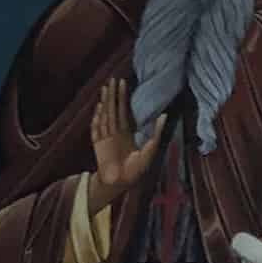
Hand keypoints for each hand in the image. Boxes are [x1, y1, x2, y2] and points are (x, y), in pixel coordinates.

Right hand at [90, 76, 160, 208]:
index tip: (123, 83)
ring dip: (105, 101)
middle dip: (113, 94)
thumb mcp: (150, 150)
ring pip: (105, 114)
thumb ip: (156, 133)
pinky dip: (97, 117)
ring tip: (106, 88)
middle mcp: (115, 132)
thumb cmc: (136, 170)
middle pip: (113, 108)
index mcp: (126, 133)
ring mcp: (105, 137)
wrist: (120, 183)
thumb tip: (164, 115)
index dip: (123, 97)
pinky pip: (97, 127)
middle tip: (113, 79)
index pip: (123, 110)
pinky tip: (99, 107)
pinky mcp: (98, 144)